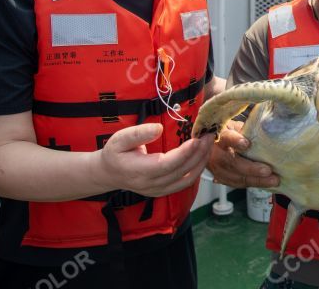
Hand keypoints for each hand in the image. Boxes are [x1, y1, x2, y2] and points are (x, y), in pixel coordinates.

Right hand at [93, 123, 213, 196]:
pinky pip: (186, 183)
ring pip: (187, 179)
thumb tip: (158, 128)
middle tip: (209, 135)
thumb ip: (138, 133)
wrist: (109, 174)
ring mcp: (159, 190)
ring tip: (209, 143)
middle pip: (181, 171)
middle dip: (198, 153)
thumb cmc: (115, 154)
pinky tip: (202, 155)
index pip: (166, 164)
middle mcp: (151, 184)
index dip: (184, 153)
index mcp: (139, 171)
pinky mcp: (165, 191)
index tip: (197, 139)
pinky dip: (198, 169)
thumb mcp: (120, 139)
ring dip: (202, 161)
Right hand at [208, 120, 279, 187]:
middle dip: (251, 168)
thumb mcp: (236, 125)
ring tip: (273, 180)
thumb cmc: (229, 132)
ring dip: (256, 180)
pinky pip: (237, 184)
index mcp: (220, 136)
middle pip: (232, 163)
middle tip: (268, 170)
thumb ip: (247, 129)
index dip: (236, 141)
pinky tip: (265, 183)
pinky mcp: (221, 178)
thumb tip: (267, 128)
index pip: (226, 138)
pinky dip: (252, 184)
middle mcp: (215, 153)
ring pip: (236, 177)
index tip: (247, 144)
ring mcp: (216, 168)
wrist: (212, 143)